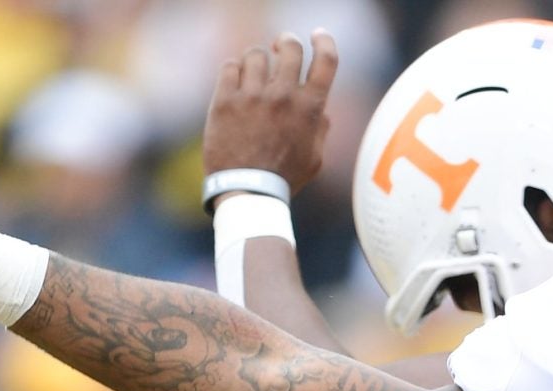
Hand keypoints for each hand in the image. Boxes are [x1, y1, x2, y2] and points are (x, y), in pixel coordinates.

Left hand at [205, 30, 338, 188]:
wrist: (247, 192)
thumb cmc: (284, 178)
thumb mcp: (315, 158)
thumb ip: (320, 129)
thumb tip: (321, 109)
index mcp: (310, 109)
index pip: (327, 59)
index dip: (324, 41)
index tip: (317, 36)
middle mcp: (283, 96)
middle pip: (290, 47)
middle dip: (286, 42)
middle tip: (280, 48)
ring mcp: (252, 97)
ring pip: (256, 54)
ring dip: (257, 61)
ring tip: (254, 75)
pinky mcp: (225, 100)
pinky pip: (229, 66)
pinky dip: (233, 71)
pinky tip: (236, 85)